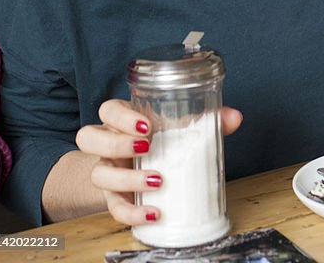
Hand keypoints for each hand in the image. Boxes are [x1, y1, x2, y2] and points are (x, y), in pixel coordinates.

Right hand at [76, 99, 242, 226]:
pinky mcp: (112, 198)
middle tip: (146, 146)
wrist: (138, 169)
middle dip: (116, 142)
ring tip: (157, 180)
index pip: (107, 110)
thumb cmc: (158, 140)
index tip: (147, 126)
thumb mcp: (176, 127)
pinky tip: (153, 213)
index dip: (121, 117)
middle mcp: (107, 144)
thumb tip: (235, 117)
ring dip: (126, 179)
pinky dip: (132, 213)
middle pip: (89, 137)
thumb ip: (204, 120)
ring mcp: (107, 171)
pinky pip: (113, 208)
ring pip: (97, 174)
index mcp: (120, 120)